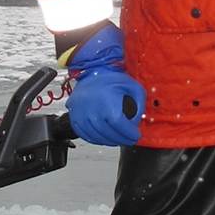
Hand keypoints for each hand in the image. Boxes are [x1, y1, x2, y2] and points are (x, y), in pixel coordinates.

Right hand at [66, 24, 145, 145]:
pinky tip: (105, 137)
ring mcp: (81, 115)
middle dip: (122, 139)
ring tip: (118, 139)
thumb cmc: (111, 80)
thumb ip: (139, 105)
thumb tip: (137, 123)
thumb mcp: (133, 87)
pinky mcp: (75, 118)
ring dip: (110, 141)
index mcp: (106, 101)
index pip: (119, 125)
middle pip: (108, 133)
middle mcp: (91, 109)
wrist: (90, 73)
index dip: (128, 133)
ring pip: (97, 137)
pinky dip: (97, 139)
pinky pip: (86, 135)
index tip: (136, 135)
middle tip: (129, 139)